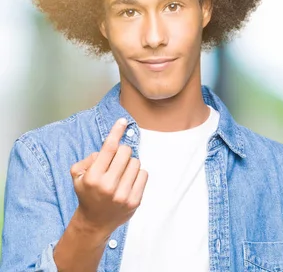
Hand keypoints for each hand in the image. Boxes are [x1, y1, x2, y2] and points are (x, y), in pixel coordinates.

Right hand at [70, 118, 147, 234]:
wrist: (95, 222)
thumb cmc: (88, 194)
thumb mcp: (78, 176)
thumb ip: (89, 159)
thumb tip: (108, 148)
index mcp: (93, 177)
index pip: (108, 148)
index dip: (116, 132)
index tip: (122, 121)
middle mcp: (108, 185)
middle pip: (125, 152)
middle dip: (121, 152)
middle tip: (116, 162)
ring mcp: (122, 194)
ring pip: (136, 162)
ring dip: (130, 164)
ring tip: (121, 174)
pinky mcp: (134, 201)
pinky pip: (144, 175)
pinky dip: (138, 175)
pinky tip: (128, 182)